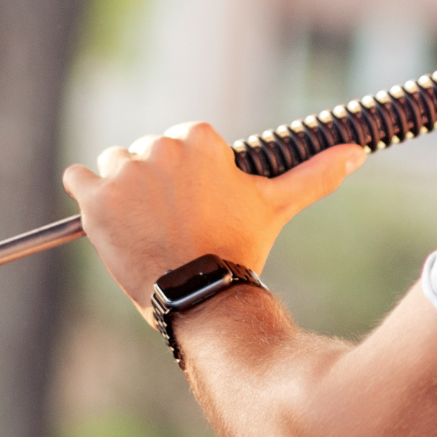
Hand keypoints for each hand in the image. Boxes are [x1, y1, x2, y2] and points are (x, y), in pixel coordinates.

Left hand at [61, 123, 366, 310]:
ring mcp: (125, 173)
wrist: (198, 297)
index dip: (188, 176)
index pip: (183, 142)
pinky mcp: (94, 199)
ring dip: (123, 190)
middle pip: (147, 152)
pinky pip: (77, 178)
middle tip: (175, 224)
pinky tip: (109, 218)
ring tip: (147, 227)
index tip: (198, 205)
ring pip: (114, 164)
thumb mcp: (276, 207)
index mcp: (200, 140)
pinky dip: (86, 194)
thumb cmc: (238, 250)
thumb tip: (359, 150)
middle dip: (156, 183)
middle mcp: (160, 147)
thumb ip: (314, 175)